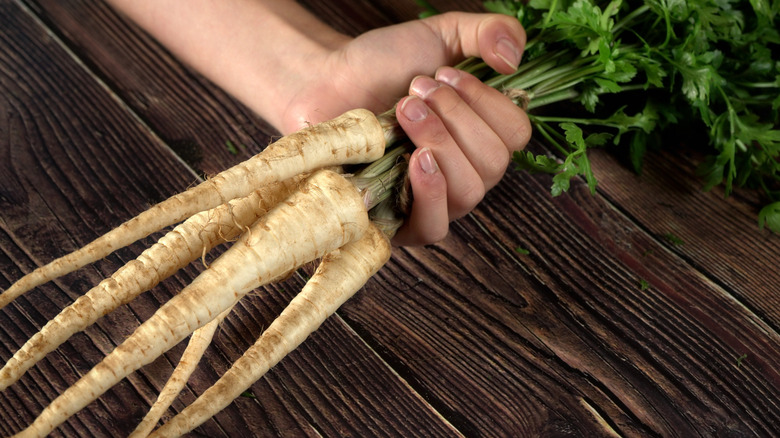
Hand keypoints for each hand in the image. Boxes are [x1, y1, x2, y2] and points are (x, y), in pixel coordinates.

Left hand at [280, 12, 531, 244]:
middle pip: (494, 163)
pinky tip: (417, 159)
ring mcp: (435, 201)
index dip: (487, 103)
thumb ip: (487, 33)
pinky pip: (435, 227)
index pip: (516, 135)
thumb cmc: (383, 64)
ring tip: (405, 112)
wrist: (327, 82)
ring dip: (440, 142)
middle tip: (416, 91)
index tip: (444, 74)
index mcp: (482, 134)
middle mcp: (466, 172)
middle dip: (457, 118)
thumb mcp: (441, 36)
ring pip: (469, 192)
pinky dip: (432, 192)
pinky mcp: (400, 223)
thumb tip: (515, 59)